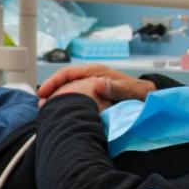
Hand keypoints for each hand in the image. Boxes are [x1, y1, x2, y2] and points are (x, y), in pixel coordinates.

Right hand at [37, 65, 154, 107]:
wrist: (148, 98)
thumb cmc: (140, 92)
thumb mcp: (130, 90)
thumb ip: (116, 87)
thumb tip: (98, 83)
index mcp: (96, 72)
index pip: (69, 73)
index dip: (54, 82)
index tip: (43, 94)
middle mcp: (90, 78)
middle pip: (64, 83)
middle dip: (51, 93)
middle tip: (41, 107)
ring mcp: (90, 88)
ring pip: (67, 92)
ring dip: (56, 101)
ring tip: (46, 114)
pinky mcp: (92, 99)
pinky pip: (75, 101)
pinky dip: (66, 107)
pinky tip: (60, 117)